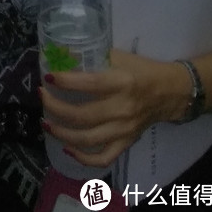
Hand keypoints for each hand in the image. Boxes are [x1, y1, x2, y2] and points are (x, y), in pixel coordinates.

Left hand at [42, 50, 186, 168]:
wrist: (169, 92)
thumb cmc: (140, 70)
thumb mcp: (118, 56)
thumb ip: (92, 55)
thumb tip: (61, 53)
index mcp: (121, 82)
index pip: (90, 84)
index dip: (66, 82)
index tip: (48, 77)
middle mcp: (122, 109)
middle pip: (83, 115)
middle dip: (56, 108)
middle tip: (42, 98)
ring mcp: (124, 130)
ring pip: (88, 139)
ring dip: (62, 133)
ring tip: (46, 123)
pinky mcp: (127, 143)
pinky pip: (103, 157)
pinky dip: (83, 158)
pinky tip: (67, 148)